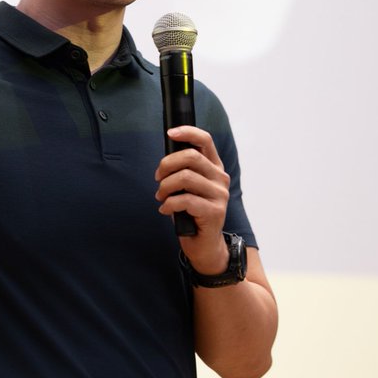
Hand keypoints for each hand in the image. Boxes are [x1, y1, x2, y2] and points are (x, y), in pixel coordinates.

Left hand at [154, 125, 229, 271]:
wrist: (204, 244)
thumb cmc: (192, 213)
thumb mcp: (187, 187)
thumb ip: (183, 171)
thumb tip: (165, 159)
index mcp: (214, 167)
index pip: (205, 141)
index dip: (187, 132)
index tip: (170, 133)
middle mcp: (220, 178)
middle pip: (191, 157)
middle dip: (166, 165)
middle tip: (157, 178)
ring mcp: (220, 195)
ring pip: (185, 177)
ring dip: (165, 187)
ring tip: (160, 196)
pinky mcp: (214, 211)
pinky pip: (185, 200)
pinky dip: (169, 204)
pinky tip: (165, 210)